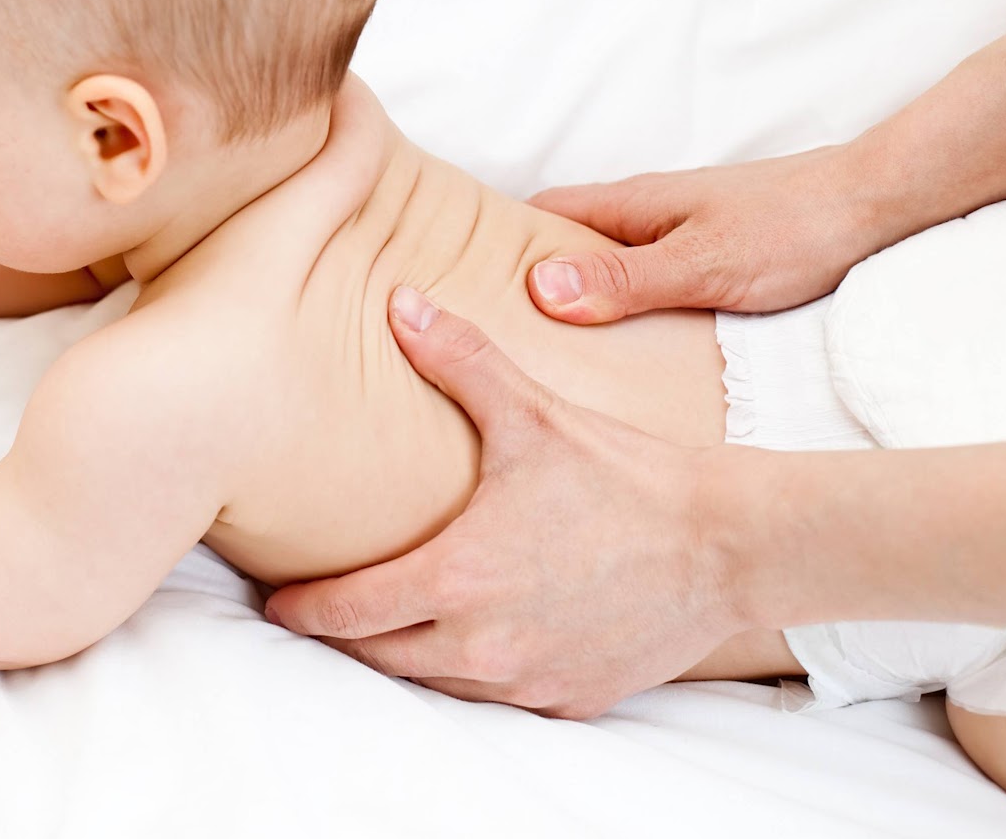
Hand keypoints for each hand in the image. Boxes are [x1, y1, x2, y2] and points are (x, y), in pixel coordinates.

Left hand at [264, 288, 746, 718]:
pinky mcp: (570, 699)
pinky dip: (473, 674)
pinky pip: (498, 699)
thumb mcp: (533, 412)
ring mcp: (527, 680)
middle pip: (379, 657)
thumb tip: (401, 304)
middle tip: (321, 610)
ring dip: (405, 656)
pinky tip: (472, 640)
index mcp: (457, 579)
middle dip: (344, 636)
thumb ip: (458, 359)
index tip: (278, 603)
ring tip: (386, 624)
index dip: (301, 610)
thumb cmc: (625, 477)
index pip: (346, 613)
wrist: (727, 544)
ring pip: (434, 685)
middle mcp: (483, 645)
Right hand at [524, 144, 879, 322]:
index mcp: (631, 206)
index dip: (497, 245)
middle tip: (494, 334)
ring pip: (608, 263)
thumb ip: (625, 282)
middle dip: (529, 279)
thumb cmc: (793, 228)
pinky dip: (625, 307)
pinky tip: (629, 349)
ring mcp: (679, 234)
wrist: (878, 205)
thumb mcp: (703, 267)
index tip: (461, 285)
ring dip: (580, 297)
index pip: (540, 215)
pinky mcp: (711, 257)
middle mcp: (647, 215)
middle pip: (567, 242)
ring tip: (550, 354)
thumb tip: (540, 290)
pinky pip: (646, 280)